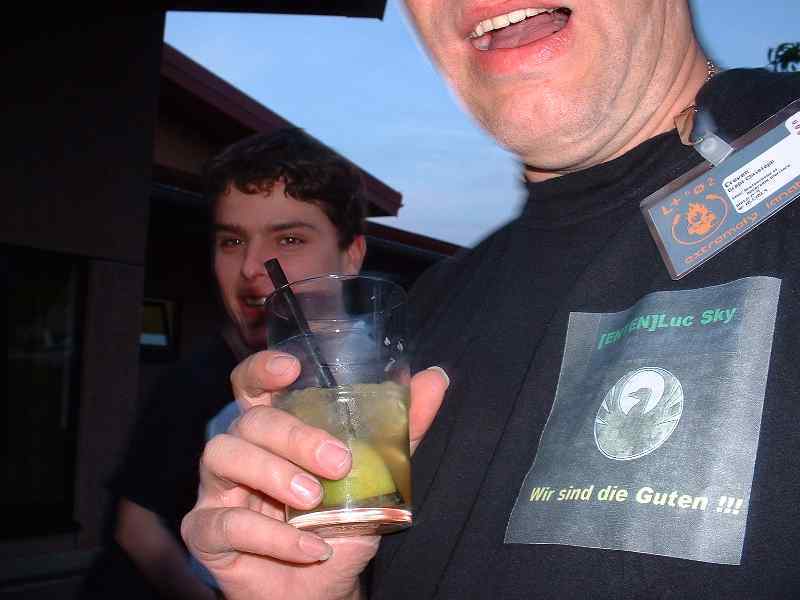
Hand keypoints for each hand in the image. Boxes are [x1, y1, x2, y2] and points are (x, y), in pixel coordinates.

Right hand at [181, 351, 448, 599]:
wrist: (323, 589)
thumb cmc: (341, 525)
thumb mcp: (378, 479)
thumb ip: (401, 431)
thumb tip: (435, 379)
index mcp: (275, 429)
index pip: (254, 385)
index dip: (263, 369)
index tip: (291, 368)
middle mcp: (242, 450)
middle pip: (250, 420)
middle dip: (293, 436)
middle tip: (338, 462)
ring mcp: (218, 489)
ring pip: (225, 456)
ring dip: (274, 475)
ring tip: (315, 499)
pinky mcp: (206, 531)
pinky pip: (226, 523)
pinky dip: (274, 536)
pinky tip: (312, 546)